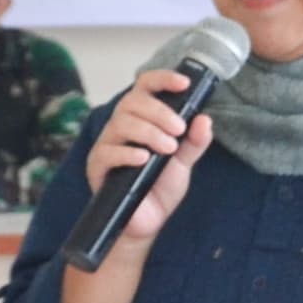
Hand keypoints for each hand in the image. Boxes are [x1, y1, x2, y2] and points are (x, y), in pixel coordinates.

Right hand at [84, 69, 214, 247]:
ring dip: (149, 132)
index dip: (163, 79)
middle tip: (179, 130)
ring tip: (168, 149)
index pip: (145, 87)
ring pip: (121, 123)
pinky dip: (128, 153)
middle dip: (160, 112)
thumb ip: (194, 142)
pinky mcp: (97, 167)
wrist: (146, 223)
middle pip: (132, 102)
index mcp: (140, 119)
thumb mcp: (183, 163)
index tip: (184, 83)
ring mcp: (107, 145)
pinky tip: (144, 159)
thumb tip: (205, 119)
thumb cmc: (159, 188)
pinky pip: (108, 152)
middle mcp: (120, 127)